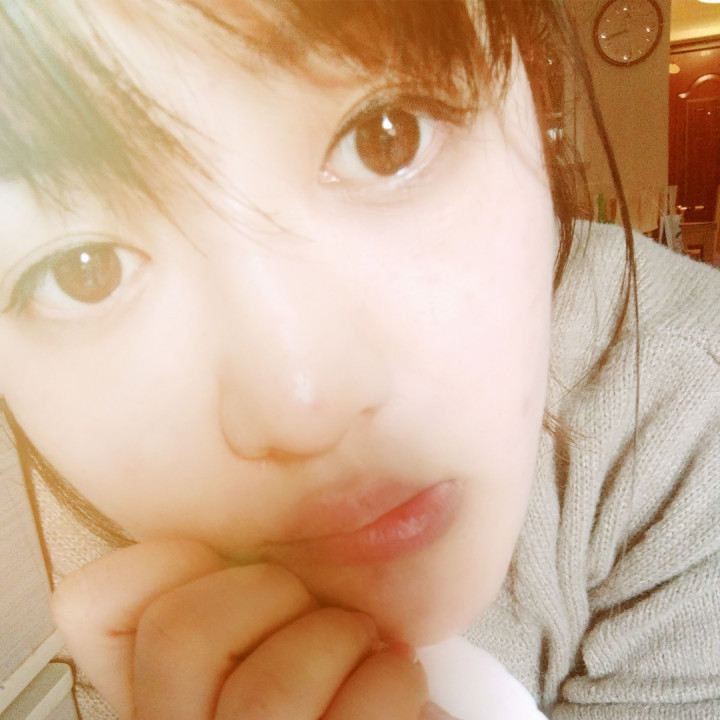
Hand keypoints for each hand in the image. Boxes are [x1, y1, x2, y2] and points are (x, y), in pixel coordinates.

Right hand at [51, 539, 427, 719]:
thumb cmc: (326, 680)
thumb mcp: (264, 626)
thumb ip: (242, 591)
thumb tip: (264, 521)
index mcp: (161, 686)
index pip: (92, 607)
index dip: (157, 562)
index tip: (227, 555)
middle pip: (180, 633)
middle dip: (270, 593)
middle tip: (315, 609)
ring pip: (267, 693)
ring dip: (339, 642)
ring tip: (367, 648)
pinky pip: (355, 715)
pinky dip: (390, 681)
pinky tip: (392, 682)